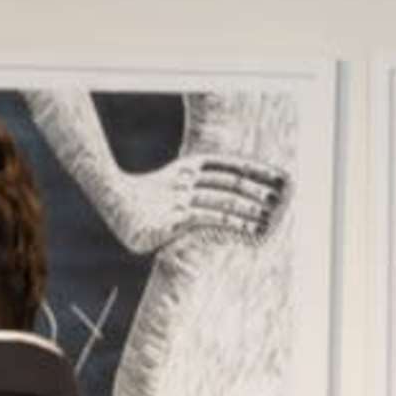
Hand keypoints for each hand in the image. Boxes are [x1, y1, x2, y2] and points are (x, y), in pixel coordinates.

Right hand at [109, 154, 286, 250]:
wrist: (113, 202)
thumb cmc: (145, 197)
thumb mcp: (174, 184)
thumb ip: (199, 187)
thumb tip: (225, 202)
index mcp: (191, 164)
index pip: (232, 165)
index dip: (257, 170)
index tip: (279, 177)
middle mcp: (189, 178)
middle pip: (231, 182)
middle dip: (259, 190)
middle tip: (282, 198)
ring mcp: (182, 198)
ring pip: (224, 202)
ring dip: (250, 211)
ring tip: (270, 219)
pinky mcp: (175, 219)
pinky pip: (210, 220)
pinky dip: (233, 225)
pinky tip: (248, 231)